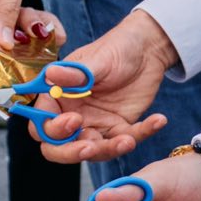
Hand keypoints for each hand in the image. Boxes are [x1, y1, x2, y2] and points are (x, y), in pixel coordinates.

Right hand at [26, 9, 176, 162]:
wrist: (147, 49)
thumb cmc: (116, 48)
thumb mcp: (97, 59)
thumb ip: (75, 74)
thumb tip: (50, 74)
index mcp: (57, 98)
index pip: (42, 125)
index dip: (53, 129)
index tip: (74, 119)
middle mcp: (72, 115)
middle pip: (59, 148)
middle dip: (71, 153)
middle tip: (91, 147)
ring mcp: (95, 125)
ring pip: (93, 151)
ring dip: (108, 150)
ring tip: (128, 140)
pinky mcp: (120, 129)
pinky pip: (126, 140)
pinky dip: (142, 135)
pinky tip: (158, 120)